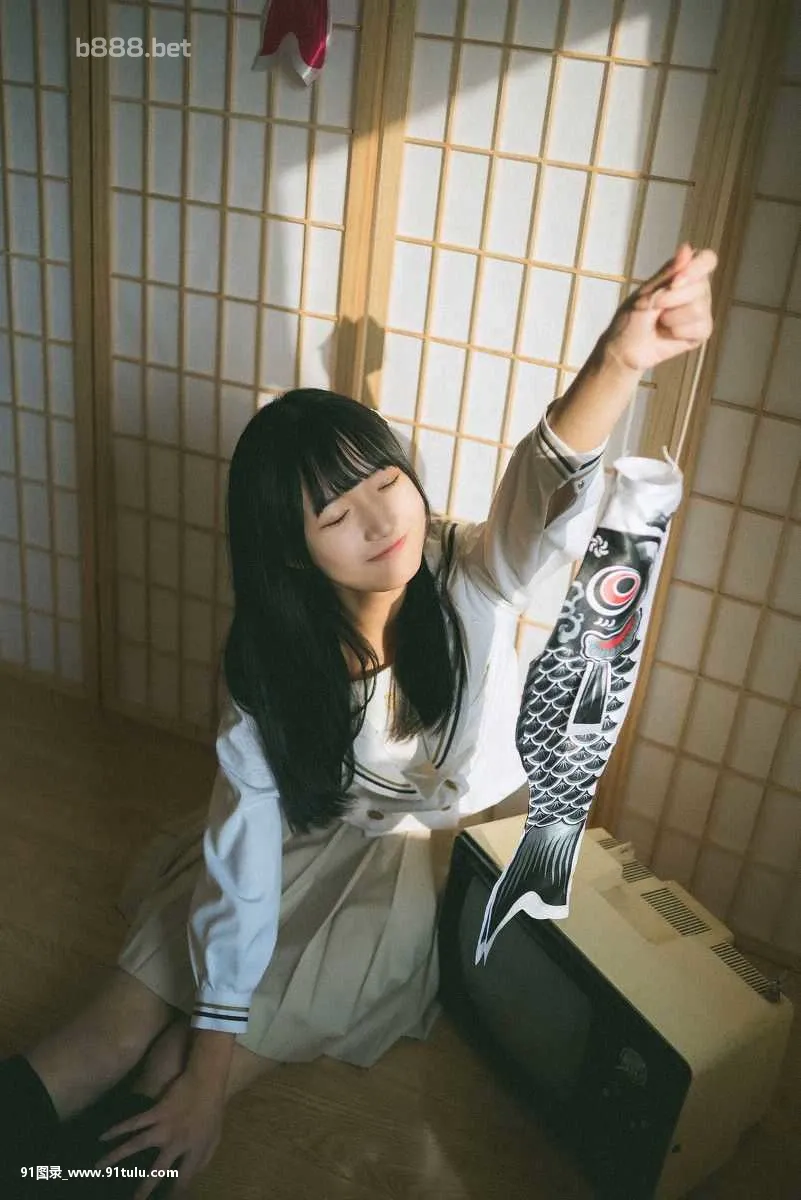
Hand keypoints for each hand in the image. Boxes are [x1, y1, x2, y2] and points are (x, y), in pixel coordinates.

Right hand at [94, 1071, 223, 1199]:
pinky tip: (103, 1136)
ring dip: (116, 1157)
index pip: (183, 1179)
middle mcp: (177, 1141)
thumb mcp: (215, 1139)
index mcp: (195, 1150)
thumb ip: (203, 1160)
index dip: (174, 1193)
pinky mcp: (155, 1111)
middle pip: (157, 1170)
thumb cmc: (212, 1111)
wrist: (207, 1081)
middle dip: (143, 1188)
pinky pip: (133, 1122)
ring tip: (99, 1168)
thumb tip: (191, 1177)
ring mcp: (164, 1126)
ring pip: (136, 1144)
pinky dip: (117, 1129)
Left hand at [601, 243, 716, 373]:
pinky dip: (678, 332)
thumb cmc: (632, 317)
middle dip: (671, 299)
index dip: (695, 269)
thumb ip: (668, 273)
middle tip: (653, 308)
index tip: (675, 282)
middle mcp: (698, 289)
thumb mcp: (646, 292)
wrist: (624, 349)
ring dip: (671, 317)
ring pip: (698, 308)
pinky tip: (668, 334)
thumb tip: (687, 247)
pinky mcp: (701, 331)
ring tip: (659, 322)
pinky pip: (700, 328)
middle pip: (701, 286)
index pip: (707, 260)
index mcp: (685, 273)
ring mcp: (701, 310)